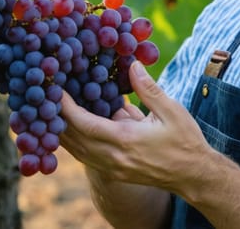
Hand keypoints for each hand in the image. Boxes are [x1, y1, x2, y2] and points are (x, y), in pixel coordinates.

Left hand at [59, 60, 210, 189]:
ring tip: (51, 108)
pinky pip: (85, 156)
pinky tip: (72, 125)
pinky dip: (74, 140)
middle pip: (72, 139)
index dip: (64, 107)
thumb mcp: (171, 110)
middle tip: (45, 94)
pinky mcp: (114, 172)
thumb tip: (131, 64)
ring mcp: (112, 168)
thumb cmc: (185, 141)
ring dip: (61, 130)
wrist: (194, 175)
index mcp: (125, 141)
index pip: (83, 124)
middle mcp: (113, 158)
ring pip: (75, 150)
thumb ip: (148, 89)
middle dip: (54, 117)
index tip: (54, 88)